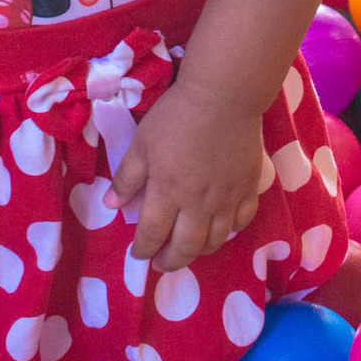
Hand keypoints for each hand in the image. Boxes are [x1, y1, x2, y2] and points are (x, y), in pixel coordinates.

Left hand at [104, 83, 268, 272]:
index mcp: (167, 193)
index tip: (137, 254)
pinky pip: (242, 221)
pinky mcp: (249, 188)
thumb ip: (127, 177)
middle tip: (161, 263)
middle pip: (185, 248)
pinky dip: (231, 231)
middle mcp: (198, 205)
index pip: (152, 234)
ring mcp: (227, 200)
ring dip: (199, 251)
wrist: (222, 97)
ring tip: (190, 249)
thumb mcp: (142, 143)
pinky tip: (223, 228)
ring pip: (216, 241)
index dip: (142, 249)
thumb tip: (111, 205)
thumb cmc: (176, 117)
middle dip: (170, 261)